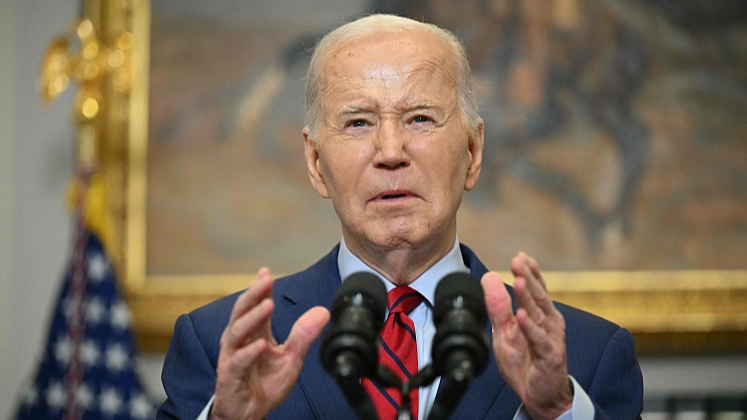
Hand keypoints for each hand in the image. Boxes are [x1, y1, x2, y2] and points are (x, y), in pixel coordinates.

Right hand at [210, 268, 329, 419]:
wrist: (248, 414)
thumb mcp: (290, 358)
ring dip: (253, 317)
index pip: (257, 306)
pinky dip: (249, 352)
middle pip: (242, 311)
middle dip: (254, 294)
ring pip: (237, 332)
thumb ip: (304, 335)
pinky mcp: (230, 375)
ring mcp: (232, 357)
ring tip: (267, 305)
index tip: (267, 272)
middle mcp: (240, 341)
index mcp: (254, 333)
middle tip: (265, 280)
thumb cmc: (264, 384)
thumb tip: (322, 312)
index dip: (262, 289)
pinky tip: (261, 345)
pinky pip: (238, 362)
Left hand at [481, 253, 571, 419]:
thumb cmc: (525, 361)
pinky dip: (530, 328)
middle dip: (529, 277)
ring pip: (538, 314)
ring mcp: (551, 338)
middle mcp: (549, 322)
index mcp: (540, 314)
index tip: (520, 256)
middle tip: (518, 261)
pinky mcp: (550, 355)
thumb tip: (489, 278)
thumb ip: (498, 306)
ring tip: (520, 280)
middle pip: (538, 296)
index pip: (536, 288)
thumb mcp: (505, 331)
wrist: (539, 395)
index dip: (530, 271)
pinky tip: (521, 316)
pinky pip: (540, 340)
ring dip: (529, 296)